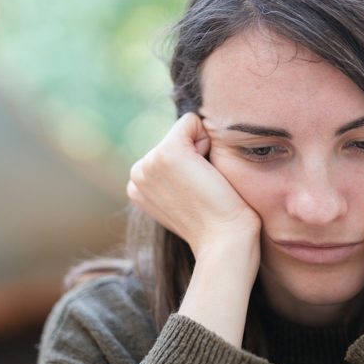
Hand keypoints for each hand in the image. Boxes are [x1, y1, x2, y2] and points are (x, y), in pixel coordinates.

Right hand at [127, 112, 260, 345]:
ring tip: (206, 185)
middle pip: (178, 137)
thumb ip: (178, 176)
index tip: (198, 195)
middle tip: (204, 191)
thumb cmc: (217, 224)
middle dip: (197, 156)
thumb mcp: (187, 197)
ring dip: (204, 151)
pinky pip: (192, 121)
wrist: (225, 241)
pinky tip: (208, 172)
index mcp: (138, 186)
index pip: (169, 150)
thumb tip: (193, 153)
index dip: (193, 166)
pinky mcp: (167, 153)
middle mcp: (138, 173)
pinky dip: (207, 139)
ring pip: (186, 130)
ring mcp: (149, 163)